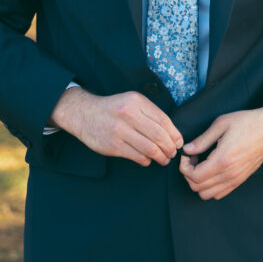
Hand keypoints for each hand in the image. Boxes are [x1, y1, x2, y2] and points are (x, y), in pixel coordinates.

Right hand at [49, 86, 183, 165]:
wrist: (84, 113)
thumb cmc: (113, 109)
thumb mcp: (132, 102)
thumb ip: (150, 114)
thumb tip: (172, 134)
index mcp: (136, 101)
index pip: (163, 120)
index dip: (175, 134)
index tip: (179, 142)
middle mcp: (128, 114)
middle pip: (159, 136)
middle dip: (169, 148)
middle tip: (172, 153)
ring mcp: (119, 130)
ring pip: (150, 148)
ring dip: (161, 157)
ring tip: (163, 159)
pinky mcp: (112, 145)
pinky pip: (137, 156)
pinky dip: (146, 160)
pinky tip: (148, 160)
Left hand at [178, 104, 262, 199]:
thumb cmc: (248, 122)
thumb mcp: (221, 124)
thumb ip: (202, 139)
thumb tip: (187, 150)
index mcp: (223, 159)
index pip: (194, 176)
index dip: (184, 167)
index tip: (186, 155)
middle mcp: (229, 174)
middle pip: (198, 188)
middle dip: (188, 174)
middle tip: (192, 158)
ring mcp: (236, 179)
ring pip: (207, 194)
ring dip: (199, 182)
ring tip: (201, 165)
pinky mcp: (240, 180)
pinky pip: (219, 194)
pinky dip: (210, 187)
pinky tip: (211, 170)